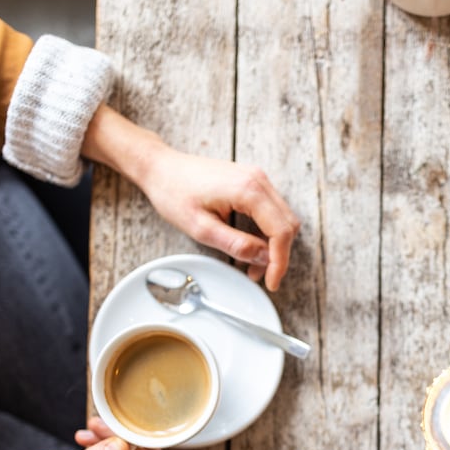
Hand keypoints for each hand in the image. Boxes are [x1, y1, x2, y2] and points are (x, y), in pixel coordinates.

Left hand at [138, 146, 299, 291]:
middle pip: (288, 224)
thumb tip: (263, 258)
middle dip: (278, 255)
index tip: (272, 282)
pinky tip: (249, 246)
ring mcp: (256, 179)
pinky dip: (265, 232)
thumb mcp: (201, 228)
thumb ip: (236, 245)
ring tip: (252, 265)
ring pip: (282, 218)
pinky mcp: (251, 182)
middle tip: (260, 276)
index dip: (280, 261)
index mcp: (248, 190)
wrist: (161, 168)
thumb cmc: (174, 192)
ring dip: (273, 245)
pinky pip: (270, 210)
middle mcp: (258, 180)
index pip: (281, 231)